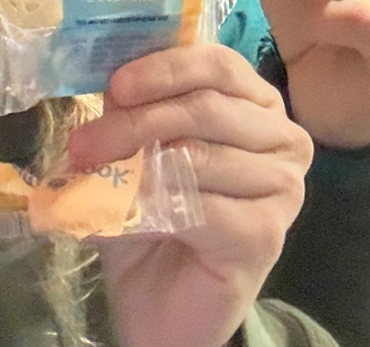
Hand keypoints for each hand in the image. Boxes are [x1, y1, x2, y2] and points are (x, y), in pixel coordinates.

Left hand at [66, 44, 311, 346]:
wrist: (166, 306)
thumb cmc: (157, 219)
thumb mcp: (140, 150)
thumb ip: (134, 110)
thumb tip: (110, 80)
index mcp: (260, 103)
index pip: (219, 64)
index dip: (165, 68)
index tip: (116, 84)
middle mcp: (284, 138)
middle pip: (206, 108)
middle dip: (137, 121)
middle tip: (85, 142)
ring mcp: (284, 186)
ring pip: (200, 156)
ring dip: (136, 166)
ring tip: (92, 177)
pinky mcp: (267, 233)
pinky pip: (200, 207)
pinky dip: (151, 208)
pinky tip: (123, 216)